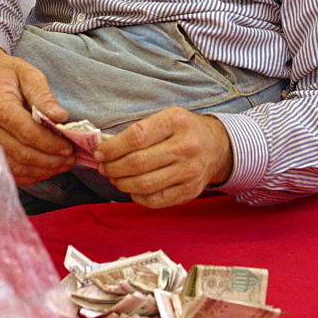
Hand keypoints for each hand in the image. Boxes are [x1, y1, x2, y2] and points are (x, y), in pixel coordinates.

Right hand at [0, 44, 76, 184]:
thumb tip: (61, 117)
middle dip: (50, 160)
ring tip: (63, 164)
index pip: (27, 132)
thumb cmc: (4, 73)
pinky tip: (45, 169)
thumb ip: (44, 96)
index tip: (69, 146)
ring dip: (42, 170)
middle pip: (22, 154)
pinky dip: (29, 175)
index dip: (50, 143)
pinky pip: (7, 171)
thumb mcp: (27, 73)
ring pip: (15, 167)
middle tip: (71, 158)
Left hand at [94, 106, 232, 208]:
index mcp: (176, 122)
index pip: (137, 136)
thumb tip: (106, 147)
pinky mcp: (190, 191)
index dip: (113, 147)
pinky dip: (137, 197)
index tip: (100, 152)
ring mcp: (189, 172)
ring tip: (114, 177)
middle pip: (139, 163)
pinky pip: (156, 200)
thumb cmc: (184, 130)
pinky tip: (131, 188)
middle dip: (113, 167)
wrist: (217, 146)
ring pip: (145, 184)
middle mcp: (186, 146)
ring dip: (122, 183)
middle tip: (103, 167)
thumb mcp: (167, 117)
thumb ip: (140, 130)